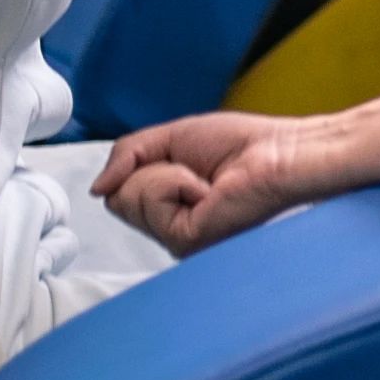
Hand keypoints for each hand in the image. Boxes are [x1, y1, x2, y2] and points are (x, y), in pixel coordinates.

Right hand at [92, 110, 308, 256]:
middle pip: (115, 198)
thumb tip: (97, 188)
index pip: (116, 194)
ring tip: (205, 179)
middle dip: (149, 166)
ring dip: (166, 173)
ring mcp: (176, 239)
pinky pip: (149, 198)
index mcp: (168, 210)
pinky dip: (177, 180)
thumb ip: (127, 156)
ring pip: (125, 198)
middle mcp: (170, 230)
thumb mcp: (169, 139)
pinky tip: (210, 189)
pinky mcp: (186, 240)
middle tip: (194, 168)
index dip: (138, 164)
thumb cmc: (242, 145)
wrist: (281, 151)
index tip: (179, 157)